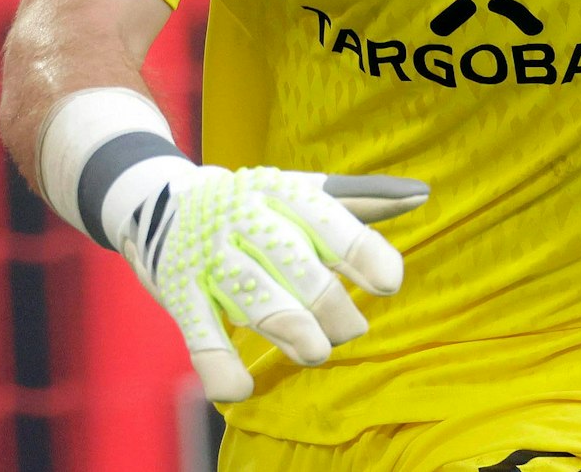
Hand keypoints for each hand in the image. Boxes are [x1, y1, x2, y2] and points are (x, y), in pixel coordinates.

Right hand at [119, 165, 427, 401]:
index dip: (363, 253)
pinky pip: (199, 334)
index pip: (330, 220)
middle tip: (352, 330)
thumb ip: (362, 199)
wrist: (158, 202)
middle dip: (331, 306)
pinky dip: (219, 366)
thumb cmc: (253, 204)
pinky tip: (241, 389)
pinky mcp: (178, 292)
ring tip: (315, 352)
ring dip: (291, 330)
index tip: (388, 284)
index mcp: (282, 191)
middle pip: (297, 266)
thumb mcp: (302, 192)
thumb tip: (422, 196)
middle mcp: (245, 218)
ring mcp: (209, 256)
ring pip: (255, 298)